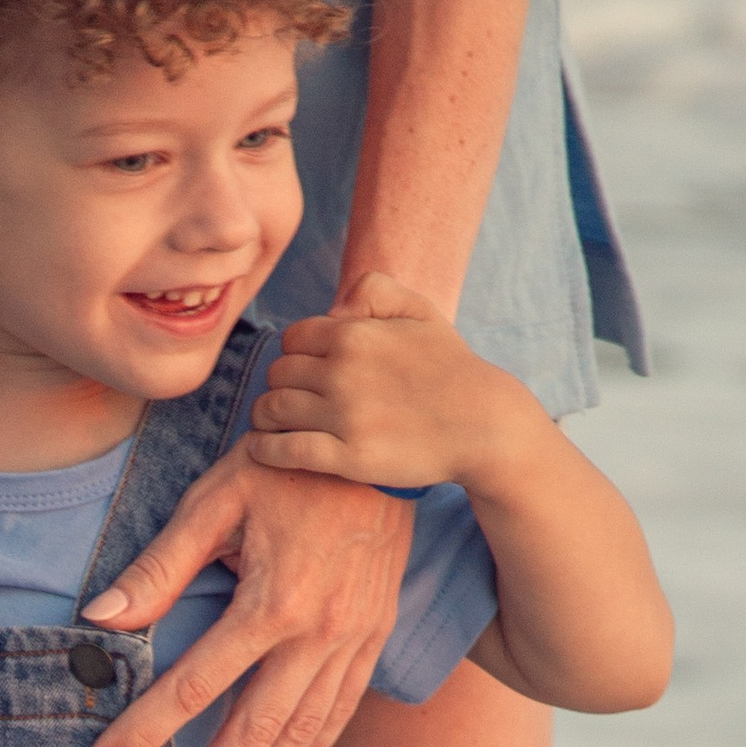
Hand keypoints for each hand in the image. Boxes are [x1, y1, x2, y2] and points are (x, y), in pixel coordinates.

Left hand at [81, 460, 414, 746]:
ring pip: (301, 739)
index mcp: (273, 601)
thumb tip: (100, 619)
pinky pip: (338, 718)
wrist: (384, 441)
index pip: (193, 686)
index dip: (143, 732)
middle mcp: (318, 635)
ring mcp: (352, 644)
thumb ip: (161, 565)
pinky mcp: (373, 642)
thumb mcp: (216, 497)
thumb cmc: (286, 462)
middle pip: (252, 734)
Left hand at [246, 270, 531, 495]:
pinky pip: (284, 450)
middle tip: (294, 400)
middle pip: (278, 374)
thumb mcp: (420, 310)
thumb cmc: (450, 368)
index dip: (296, 356)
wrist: (483, 424)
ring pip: (271, 410)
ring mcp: (344, 416)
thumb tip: (331, 308)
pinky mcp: (348, 457)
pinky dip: (264, 449)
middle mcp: (343, 372)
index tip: (307, 372)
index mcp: (353, 334)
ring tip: (273, 424)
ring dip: (266, 417)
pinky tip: (263, 448)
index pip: (292, 340)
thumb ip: (375, 289)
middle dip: (282, 386)